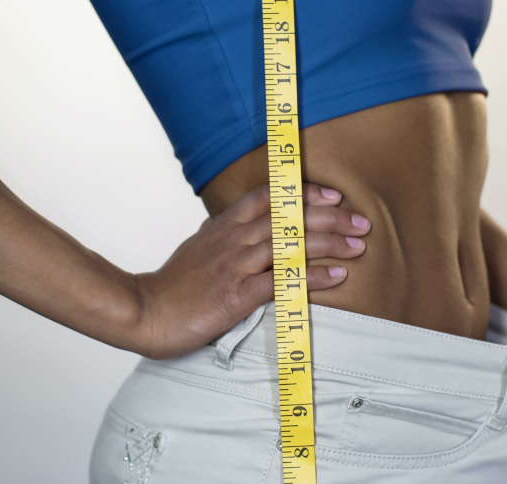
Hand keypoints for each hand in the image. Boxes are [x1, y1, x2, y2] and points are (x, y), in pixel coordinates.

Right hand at [131, 183, 369, 359]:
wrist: (146, 311)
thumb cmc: (173, 286)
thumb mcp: (198, 248)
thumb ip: (222, 235)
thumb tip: (240, 226)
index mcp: (224, 226)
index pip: (270, 198)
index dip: (304, 194)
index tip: (333, 197)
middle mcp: (233, 240)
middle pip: (289, 218)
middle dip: (330, 217)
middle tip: (360, 222)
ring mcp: (236, 266)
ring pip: (291, 244)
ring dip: (330, 243)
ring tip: (357, 245)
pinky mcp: (237, 294)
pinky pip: (283, 280)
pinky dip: (314, 276)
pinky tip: (337, 276)